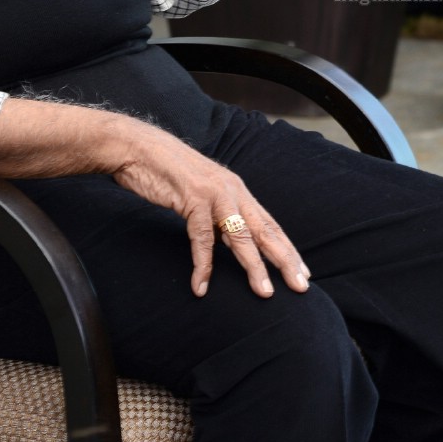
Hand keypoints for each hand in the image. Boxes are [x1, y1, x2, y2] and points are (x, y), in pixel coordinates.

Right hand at [112, 125, 310, 299]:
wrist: (139, 149)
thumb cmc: (167, 172)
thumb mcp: (201, 193)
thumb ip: (218, 214)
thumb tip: (230, 239)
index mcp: (237, 191)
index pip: (269, 224)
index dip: (287, 249)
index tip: (302, 273)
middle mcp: (232, 191)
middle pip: (265, 231)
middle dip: (285, 261)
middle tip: (302, 287)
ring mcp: (214, 194)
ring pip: (241, 236)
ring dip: (254, 267)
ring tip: (264, 293)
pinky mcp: (192, 198)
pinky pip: (202, 238)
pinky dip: (202, 265)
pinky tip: (201, 286)